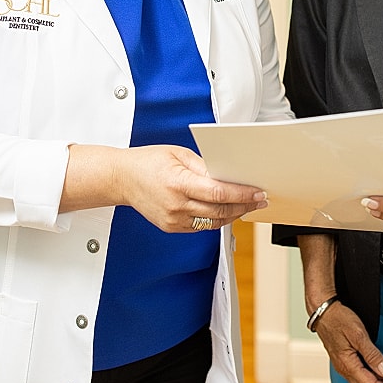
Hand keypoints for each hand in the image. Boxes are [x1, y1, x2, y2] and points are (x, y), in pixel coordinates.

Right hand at [94, 144, 267, 231]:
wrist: (122, 179)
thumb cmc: (149, 162)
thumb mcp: (179, 154)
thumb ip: (205, 166)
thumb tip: (229, 175)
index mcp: (178, 183)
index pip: (217, 193)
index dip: (241, 194)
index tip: (257, 192)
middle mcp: (176, 205)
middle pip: (219, 211)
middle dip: (244, 206)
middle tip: (260, 200)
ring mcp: (173, 220)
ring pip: (213, 223)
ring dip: (234, 215)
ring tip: (248, 206)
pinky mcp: (172, 227)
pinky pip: (201, 227)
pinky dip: (217, 220)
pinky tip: (227, 211)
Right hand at [313, 300, 382, 382]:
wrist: (322, 311)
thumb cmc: (339, 319)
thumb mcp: (358, 334)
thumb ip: (372, 354)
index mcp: (348, 364)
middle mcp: (344, 369)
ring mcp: (343, 367)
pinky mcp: (343, 362)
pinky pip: (359, 378)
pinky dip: (372, 381)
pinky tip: (381, 376)